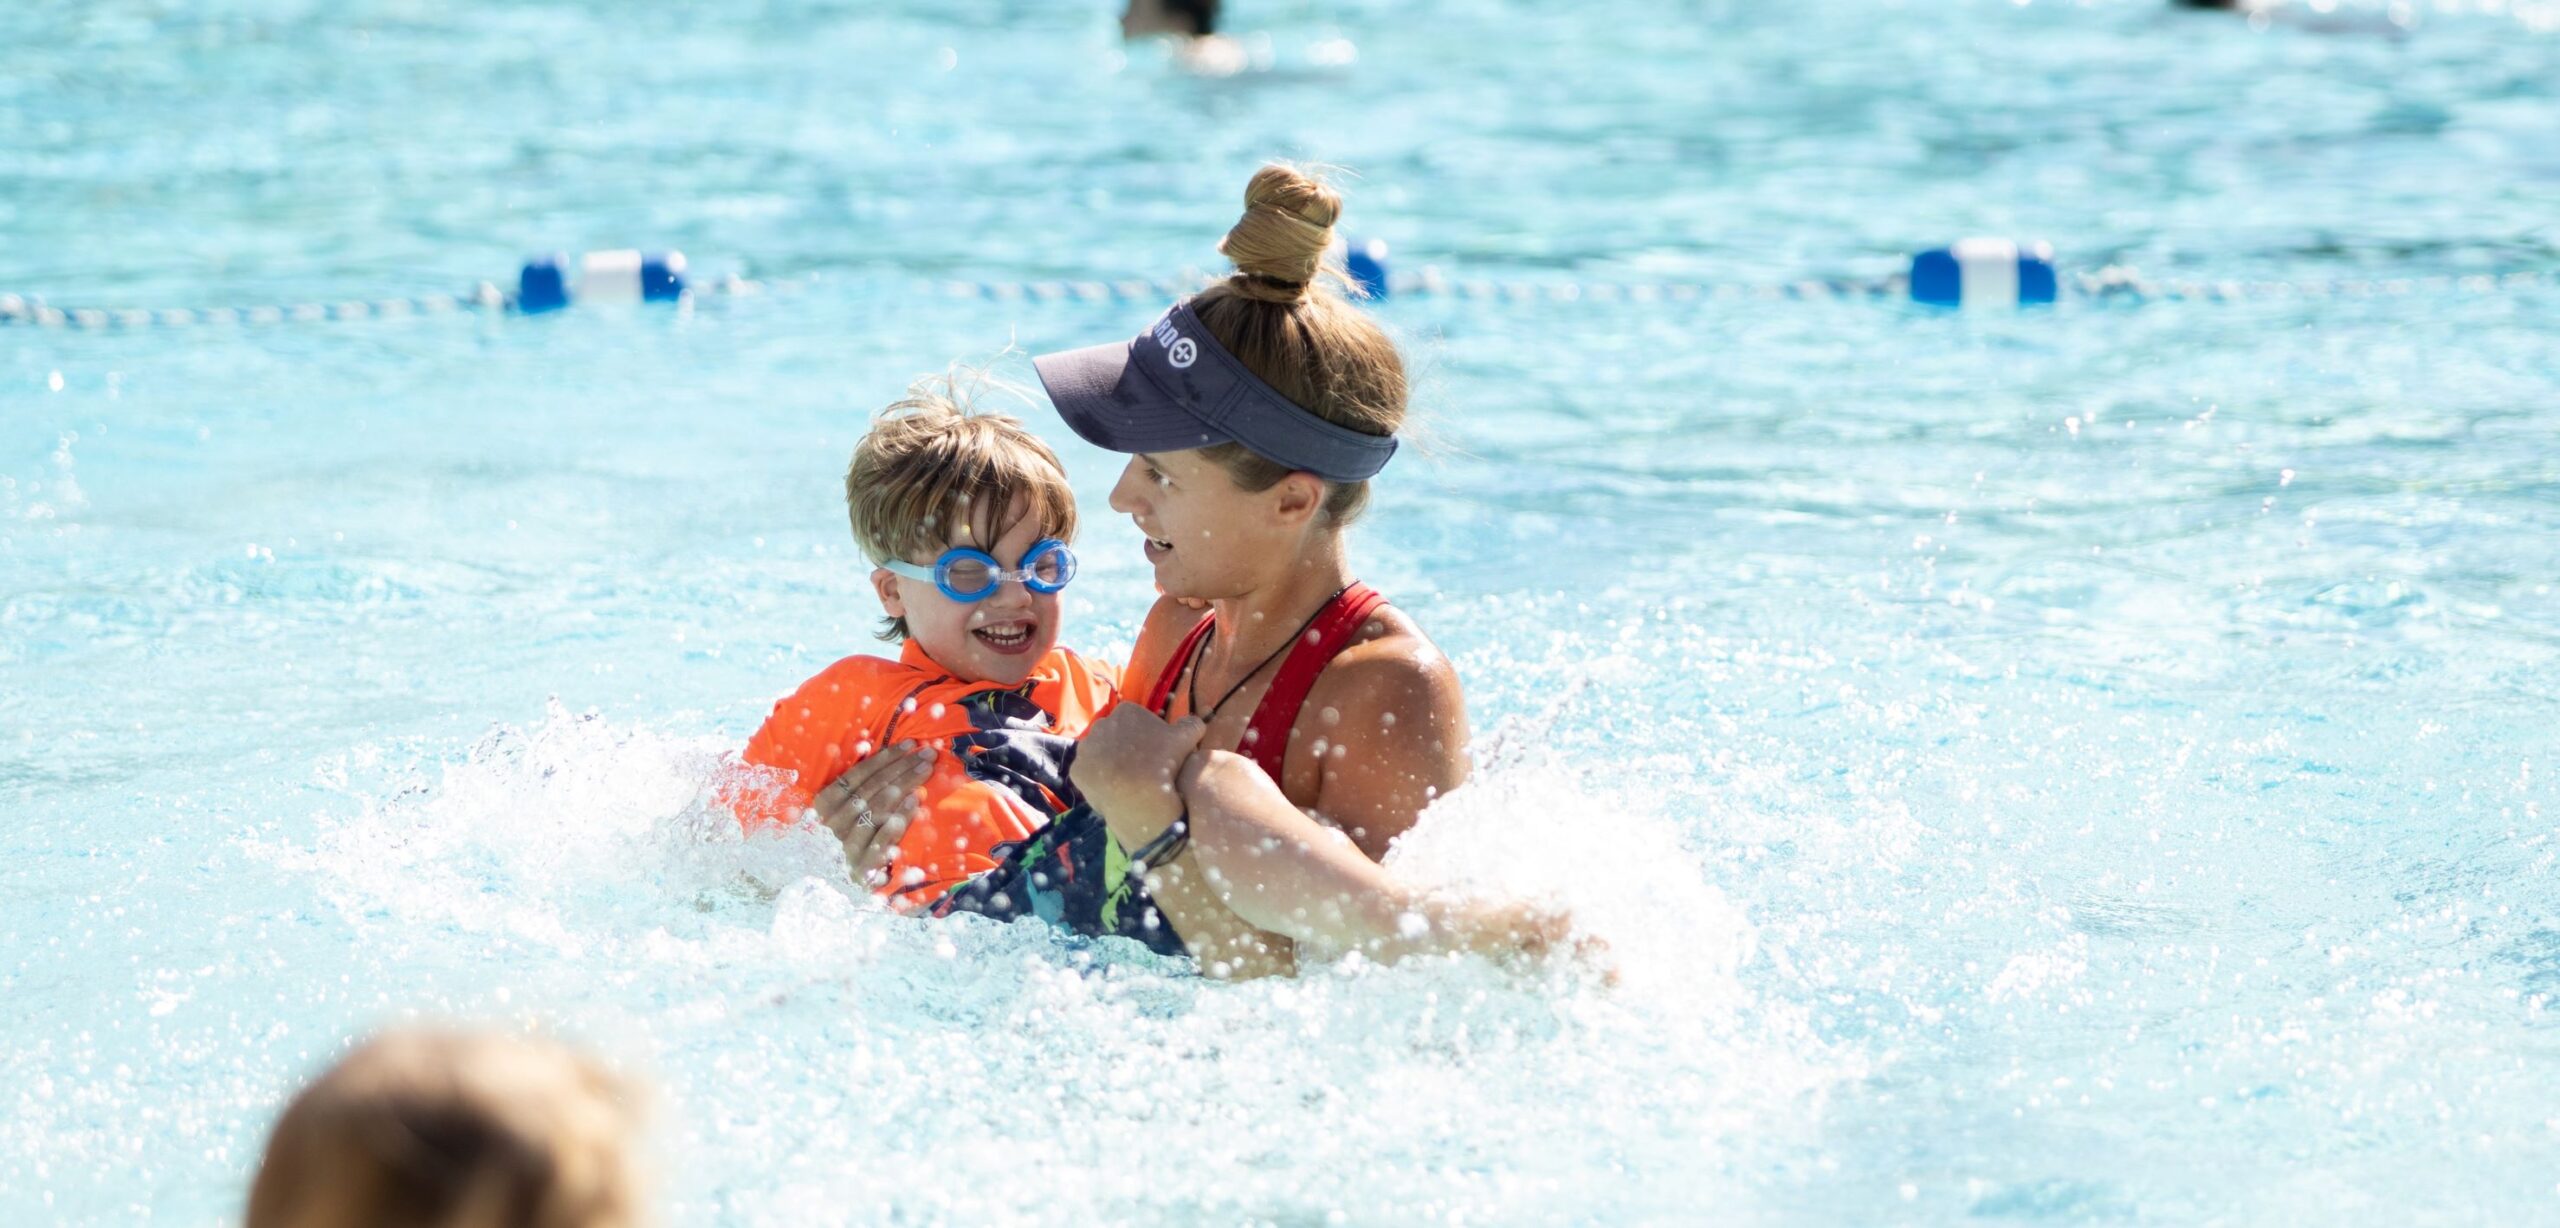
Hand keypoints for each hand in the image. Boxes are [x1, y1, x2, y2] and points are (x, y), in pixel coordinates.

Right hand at [813, 740, 935, 887]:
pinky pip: (880, 838)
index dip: (885, 758)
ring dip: (902, 787)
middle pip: (870, 789)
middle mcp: (830, 824)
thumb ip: (862, 787)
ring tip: (925, 771)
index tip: (911, 744)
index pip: (857, 775)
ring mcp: (843, 846)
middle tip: (928, 754)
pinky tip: (916, 803)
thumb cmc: (850, 839)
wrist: (842, 886)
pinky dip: (898, 819)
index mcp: (824, 805)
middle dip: (901, 768)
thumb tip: (887, 754)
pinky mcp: (859, 868)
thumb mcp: (848, 811)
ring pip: (876, 809)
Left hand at [1071, 705, 1205, 844]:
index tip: (1155, 752)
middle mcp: (1101, 724)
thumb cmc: (1163, 762)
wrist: (1138, 794)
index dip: (1146, 736)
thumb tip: (1196, 721)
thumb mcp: (1186, 738)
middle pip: (1115, 735)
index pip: (1135, 720)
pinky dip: (1098, 780)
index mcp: (1126, 711)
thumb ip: (1192, 724)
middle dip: (1125, 747)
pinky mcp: (1076, 769)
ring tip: (1126, 780)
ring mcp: (1086, 747)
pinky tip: (1112, 789)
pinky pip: (1088, 773)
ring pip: (1100, 754)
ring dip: (1109, 763)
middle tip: (1141, 767)